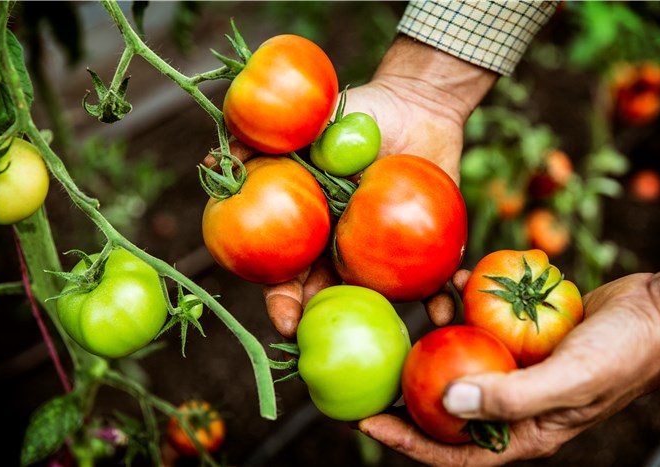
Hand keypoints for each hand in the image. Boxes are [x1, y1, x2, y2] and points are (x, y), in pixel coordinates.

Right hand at [262, 35, 497, 337]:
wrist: (417, 104)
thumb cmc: (360, 114)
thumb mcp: (308, 123)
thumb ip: (264, 141)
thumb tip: (215, 158)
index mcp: (313, 228)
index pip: (287, 273)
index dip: (282, 301)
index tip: (286, 321)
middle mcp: (345, 247)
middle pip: (329, 298)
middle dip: (326, 326)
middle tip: (332, 344)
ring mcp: (384, 251)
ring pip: (377, 298)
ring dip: (384, 320)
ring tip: (393, 330)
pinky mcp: (424, 247)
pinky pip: (430, 278)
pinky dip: (438, 297)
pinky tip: (444, 308)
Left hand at [358, 258, 659, 465]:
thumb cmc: (625, 353)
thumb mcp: (570, 380)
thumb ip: (510, 397)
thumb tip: (447, 402)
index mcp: (524, 430)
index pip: (454, 449)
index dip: (407, 440)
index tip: (365, 421)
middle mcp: (515, 402)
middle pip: (449, 403)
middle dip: (410, 385)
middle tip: (376, 363)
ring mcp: (518, 366)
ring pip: (463, 355)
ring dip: (442, 329)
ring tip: (433, 302)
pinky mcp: (523, 335)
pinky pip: (483, 321)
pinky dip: (469, 301)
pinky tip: (461, 280)